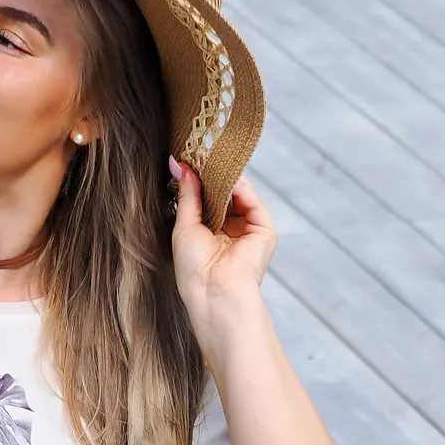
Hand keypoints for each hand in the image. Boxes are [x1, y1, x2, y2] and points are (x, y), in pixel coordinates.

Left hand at [170, 159, 277, 334]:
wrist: (213, 292)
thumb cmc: (194, 269)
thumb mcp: (185, 225)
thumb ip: (187, 194)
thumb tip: (180, 164)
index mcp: (211, 232)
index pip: (208, 199)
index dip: (200, 180)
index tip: (189, 158)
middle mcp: (231, 230)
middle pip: (225, 194)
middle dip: (213, 175)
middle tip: (200, 151)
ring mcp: (248, 230)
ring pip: (239, 195)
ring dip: (226, 178)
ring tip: (212, 161)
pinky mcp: (264, 231)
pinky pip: (253, 202)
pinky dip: (241, 187)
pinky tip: (228, 178)